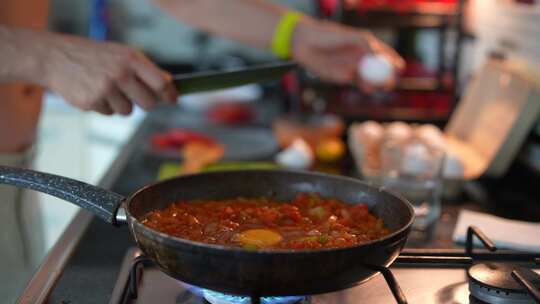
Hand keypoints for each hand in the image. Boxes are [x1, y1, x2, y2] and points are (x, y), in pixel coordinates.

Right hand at [42, 34, 176, 114]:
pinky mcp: (91, 102)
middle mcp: (120, 73)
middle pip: (148, 103)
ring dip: (120, 105)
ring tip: (106, 89)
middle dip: (145, 103)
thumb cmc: (94, 56)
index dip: (169, 94)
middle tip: (135, 96)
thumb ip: (144, 69)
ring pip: (127, 111)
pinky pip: (109, 113)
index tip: (173, 100)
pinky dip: (103, 106)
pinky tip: (92, 92)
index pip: (160, 82)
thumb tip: (169, 83)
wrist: (55, 58)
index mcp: (130, 59)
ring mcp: (105, 88)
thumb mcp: (121, 54)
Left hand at [291, 18, 404, 91]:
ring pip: (368, 78)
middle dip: (386, 77)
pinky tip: (366, 88)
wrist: (305, 44)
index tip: (399, 67)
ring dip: (375, 84)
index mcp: (365, 44)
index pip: (384, 53)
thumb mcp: (348, 37)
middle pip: (379, 69)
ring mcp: (352, 67)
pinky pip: (355, 83)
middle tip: (389, 83)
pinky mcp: (342, 77)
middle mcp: (361, 56)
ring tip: (376, 87)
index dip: (393, 60)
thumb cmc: (326, 35)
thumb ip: (363, 43)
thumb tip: (377, 53)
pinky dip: (362, 86)